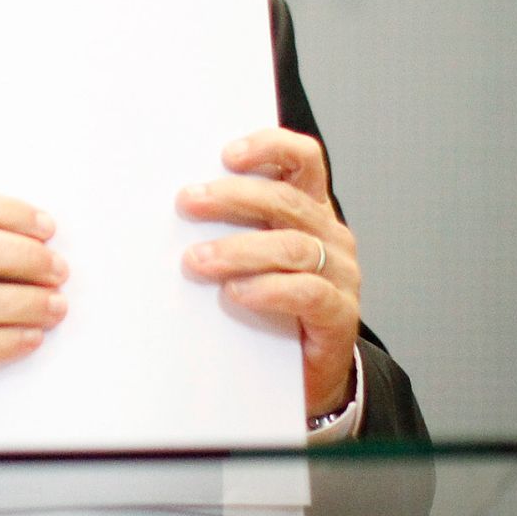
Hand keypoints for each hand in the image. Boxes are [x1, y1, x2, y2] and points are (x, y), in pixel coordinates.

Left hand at [177, 128, 360, 416]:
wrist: (301, 367)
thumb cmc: (267, 301)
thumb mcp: (247, 254)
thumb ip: (226, 225)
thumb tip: (175, 202)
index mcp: (309, 209)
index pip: (303, 161)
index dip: (270, 147)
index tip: (227, 153)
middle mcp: (330, 235)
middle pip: (287, 201)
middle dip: (233, 197)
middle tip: (187, 202)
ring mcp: (341, 274)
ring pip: (294, 246)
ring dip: (239, 249)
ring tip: (197, 260)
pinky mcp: (340, 315)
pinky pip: (309, 293)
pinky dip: (269, 289)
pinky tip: (236, 293)